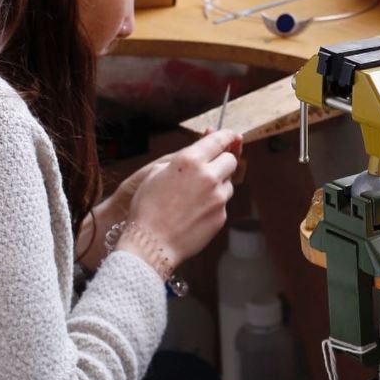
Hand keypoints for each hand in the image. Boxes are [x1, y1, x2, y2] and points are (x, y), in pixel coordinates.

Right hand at [123, 130, 239, 266]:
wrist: (150, 243)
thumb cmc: (148, 207)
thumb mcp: (157, 171)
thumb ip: (184, 155)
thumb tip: (205, 140)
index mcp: (190, 161)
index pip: (219, 140)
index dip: (226, 136)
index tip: (231, 136)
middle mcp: (208, 176)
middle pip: (231, 160)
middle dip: (223, 161)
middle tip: (210, 168)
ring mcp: (217, 197)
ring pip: (228, 183)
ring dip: (218, 185)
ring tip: (194, 197)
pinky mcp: (221, 215)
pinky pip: (222, 203)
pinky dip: (213, 204)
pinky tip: (194, 212)